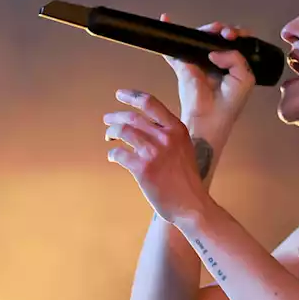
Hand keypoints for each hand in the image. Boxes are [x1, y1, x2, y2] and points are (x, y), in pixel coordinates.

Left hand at [104, 88, 211, 224]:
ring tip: (109, 137)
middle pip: (132, 117)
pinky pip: (118, 154)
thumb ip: (168, 135)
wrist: (191, 204)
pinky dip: (113, 154)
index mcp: (177, 129)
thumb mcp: (184, 148)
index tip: (119, 94)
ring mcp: (153, 152)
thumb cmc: (186, 179)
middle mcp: (165, 137)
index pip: (150, 103)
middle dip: (115, 117)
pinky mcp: (142, 169)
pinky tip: (113, 157)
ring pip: (122, 132)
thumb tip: (143, 125)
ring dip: (111, 132)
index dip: (131, 96)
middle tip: (107, 120)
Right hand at [158, 14, 254, 140]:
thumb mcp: (244, 79)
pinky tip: (167, 20)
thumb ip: (236, 58)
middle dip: (221, 29)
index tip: (234, 36)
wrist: (208, 120)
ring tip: (210, 31)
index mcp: (233, 64)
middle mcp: (216, 60)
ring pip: (199, 37)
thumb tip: (216, 50)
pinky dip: (170, 32)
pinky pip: (174, 48)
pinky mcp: (183, 66)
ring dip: (204, 30)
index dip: (236, 33)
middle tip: (224, 34)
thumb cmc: (228, 105)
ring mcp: (199, 61)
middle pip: (217, 35)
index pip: (236, 41)